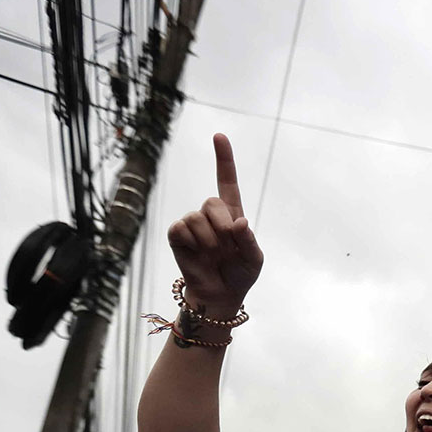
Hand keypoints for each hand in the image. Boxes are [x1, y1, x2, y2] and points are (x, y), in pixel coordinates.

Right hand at [166, 134, 263, 313]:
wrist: (220, 295)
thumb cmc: (239, 274)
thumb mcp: (254, 259)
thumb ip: (249, 241)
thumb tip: (239, 222)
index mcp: (232, 214)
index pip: (227, 181)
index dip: (223, 159)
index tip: (219, 136)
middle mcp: (210, 214)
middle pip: (212, 201)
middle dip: (222, 225)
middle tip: (226, 245)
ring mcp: (192, 223)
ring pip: (196, 217)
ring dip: (209, 239)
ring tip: (213, 254)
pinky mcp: (177, 235)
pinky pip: (181, 228)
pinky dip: (193, 243)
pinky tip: (197, 254)